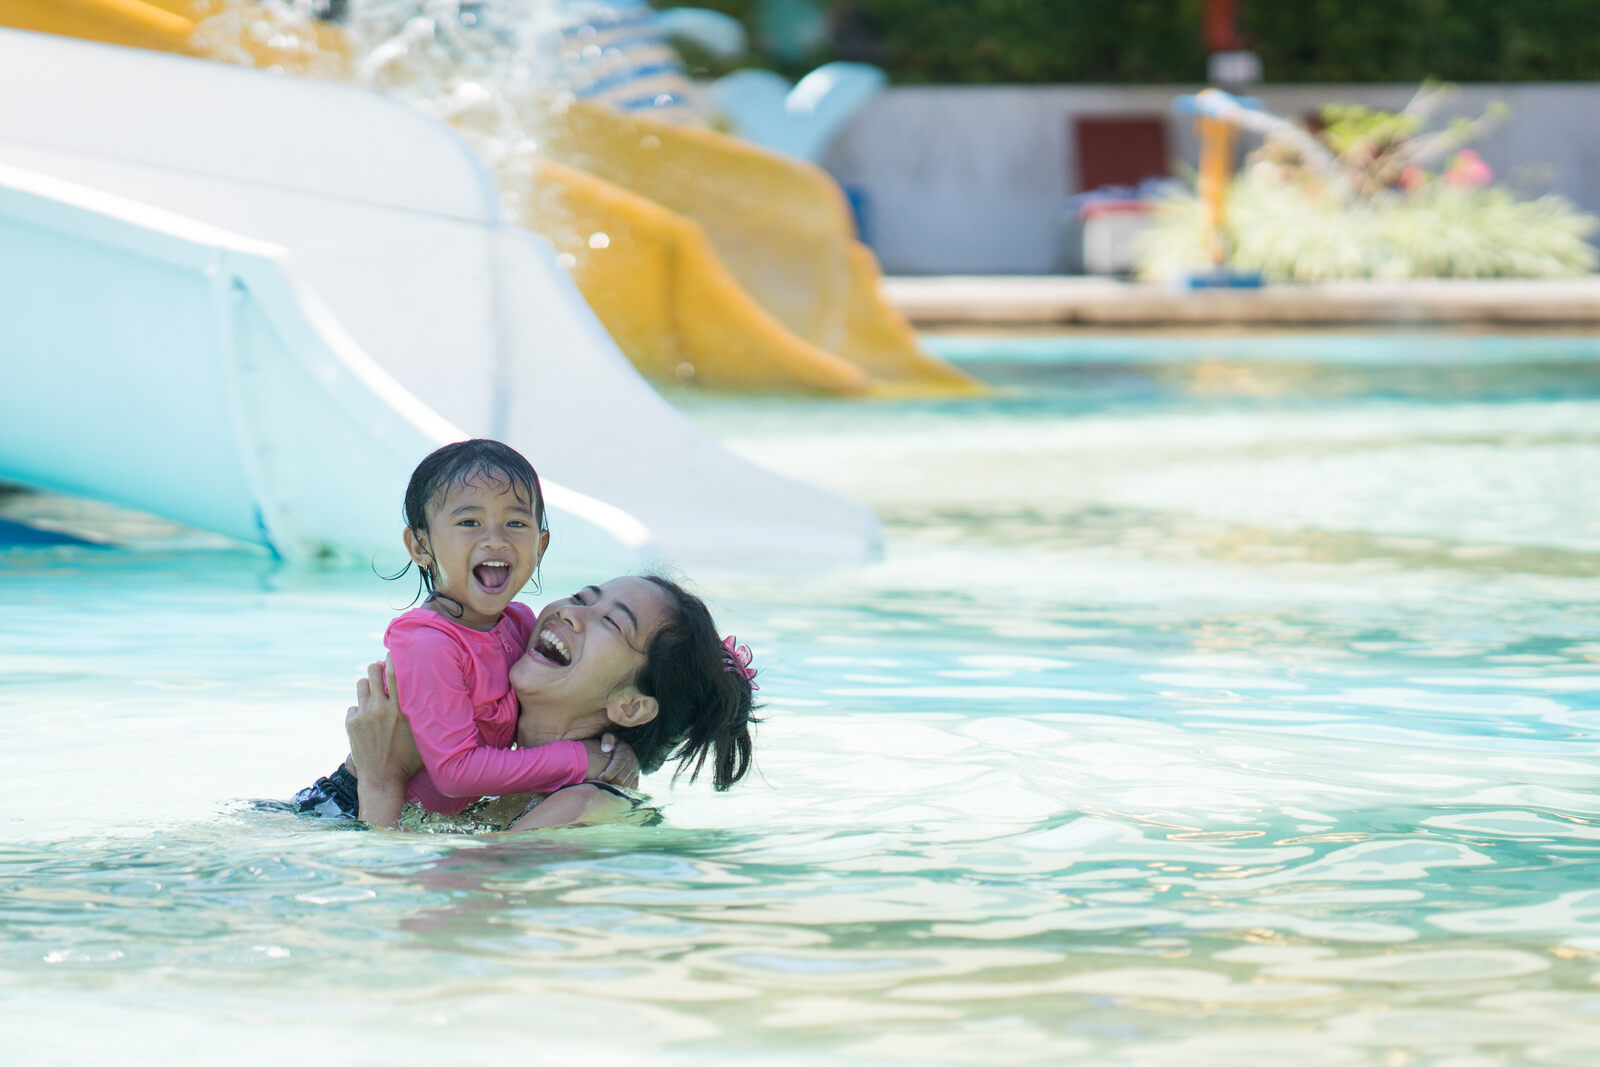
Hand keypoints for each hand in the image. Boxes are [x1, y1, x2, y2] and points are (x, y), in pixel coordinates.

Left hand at [345, 659, 421, 826]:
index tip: (394, 652)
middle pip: (373, 671)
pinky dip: (360, 710)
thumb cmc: (408, 760)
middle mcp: (381, 708)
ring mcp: (364, 715)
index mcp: (400, 709)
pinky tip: (367, 721)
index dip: (393, 658)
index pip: (394, 673)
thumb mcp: (422, 736)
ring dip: (368, 687)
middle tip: (381, 672)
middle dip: (377, 668)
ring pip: (361, 684)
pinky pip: (353, 707)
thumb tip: (433, 698)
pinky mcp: (351, 724)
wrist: (383, 780)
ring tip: (374, 695)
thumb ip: (423, 716)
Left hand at [581, 733, 639, 788]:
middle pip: (621, 779)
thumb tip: (606, 749)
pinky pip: (631, 787)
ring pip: (626, 785)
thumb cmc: (612, 743)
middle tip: (600, 783)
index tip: (599, 777)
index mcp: (626, 752)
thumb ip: (607, 740)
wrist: (622, 747)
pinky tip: (614, 786)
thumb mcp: (610, 736)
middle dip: (610, 782)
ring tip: (606, 785)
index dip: (608, 774)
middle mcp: (633, 762)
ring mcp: (636, 770)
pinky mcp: (637, 777)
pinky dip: (623, 789)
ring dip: (615, 787)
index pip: (617, 767)